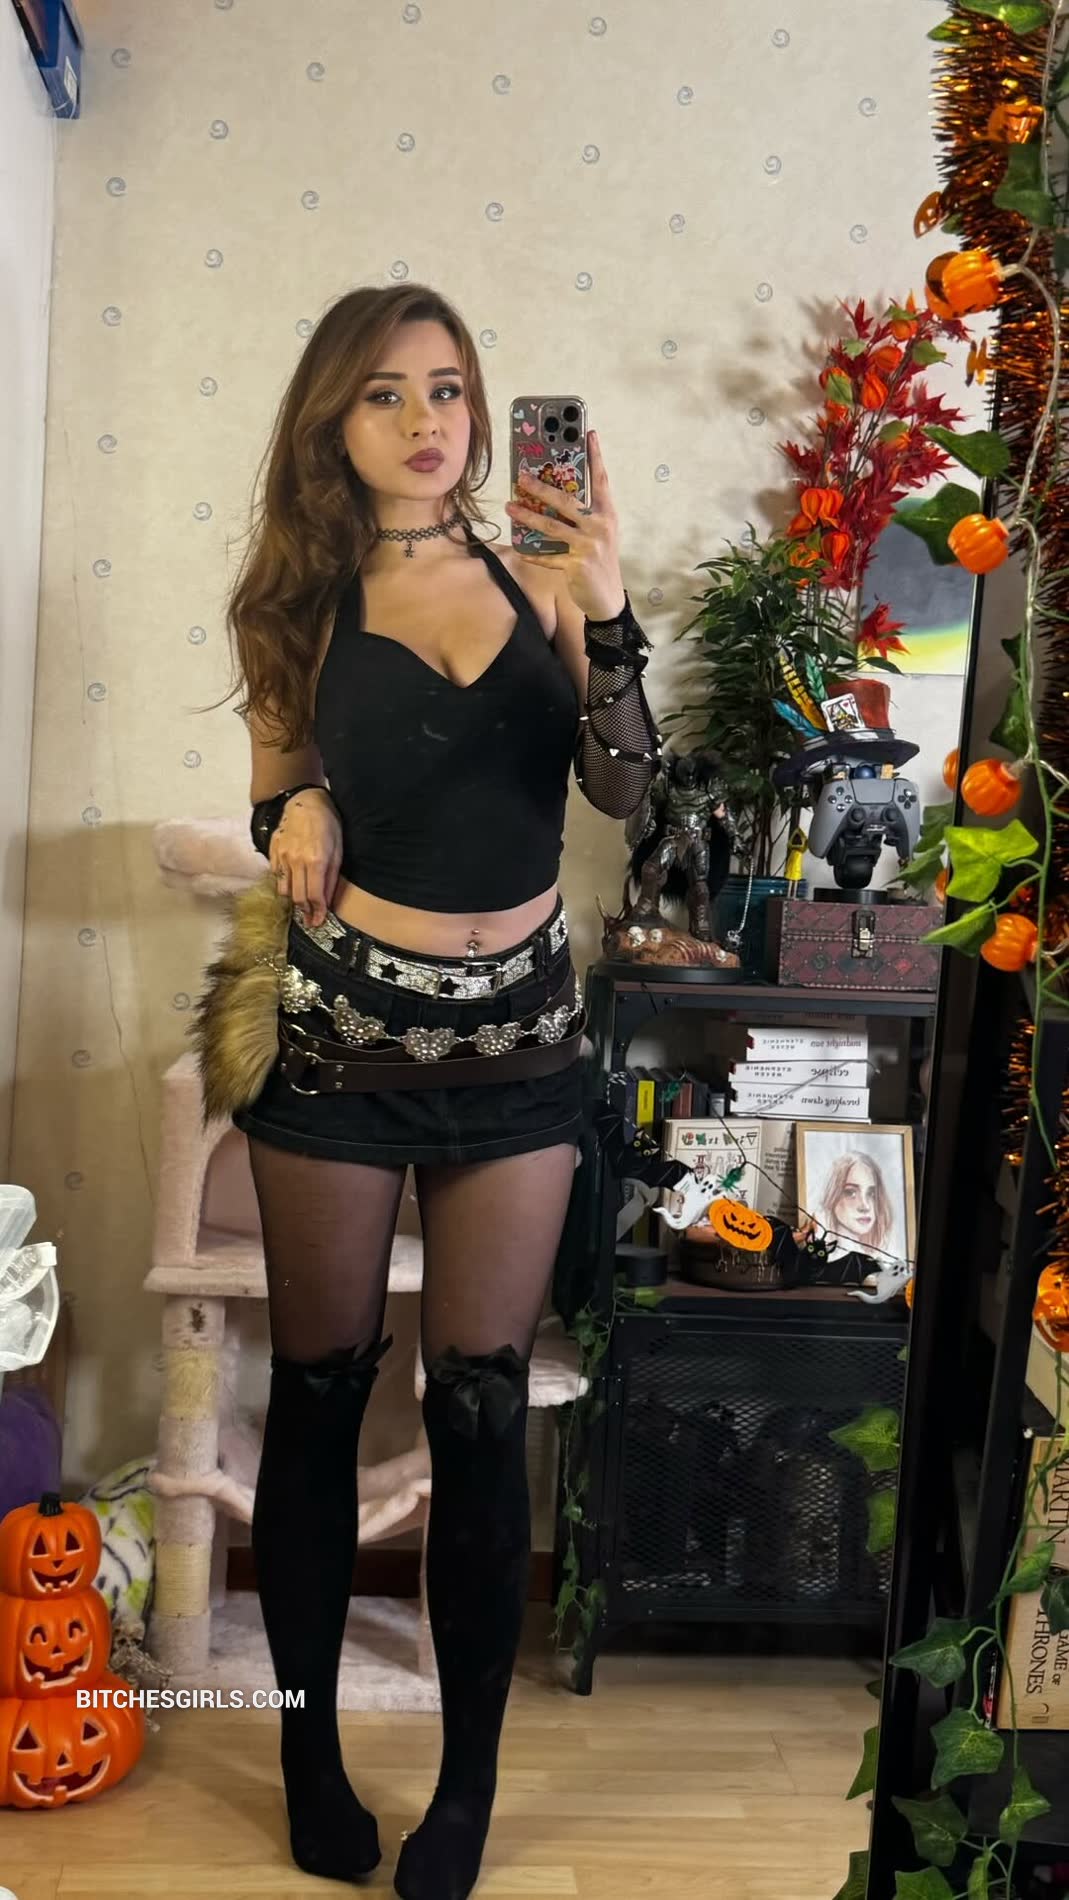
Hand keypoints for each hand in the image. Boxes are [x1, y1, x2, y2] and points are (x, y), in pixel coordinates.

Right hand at [270, 788, 341, 927]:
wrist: (305, 802)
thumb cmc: (328, 824)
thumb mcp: (338, 850)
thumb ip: (332, 877)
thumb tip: (328, 901)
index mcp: (316, 860)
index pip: (314, 896)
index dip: (317, 912)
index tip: (319, 922)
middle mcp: (296, 861)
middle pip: (297, 897)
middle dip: (305, 912)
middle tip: (311, 920)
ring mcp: (282, 857)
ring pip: (283, 890)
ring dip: (293, 900)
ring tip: (302, 905)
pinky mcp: (273, 852)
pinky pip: (276, 876)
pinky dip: (284, 885)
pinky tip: (292, 885)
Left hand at [504, 428, 625, 620]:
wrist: (608, 597)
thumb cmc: (600, 560)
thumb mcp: (599, 533)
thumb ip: (584, 514)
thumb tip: (555, 495)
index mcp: (607, 514)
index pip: (601, 480)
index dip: (595, 456)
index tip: (589, 433)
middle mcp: (599, 526)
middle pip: (567, 501)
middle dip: (541, 488)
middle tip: (521, 477)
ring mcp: (587, 546)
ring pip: (552, 526)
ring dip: (528, 516)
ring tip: (510, 506)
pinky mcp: (576, 565)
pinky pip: (547, 557)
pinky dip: (532, 553)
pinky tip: (519, 548)